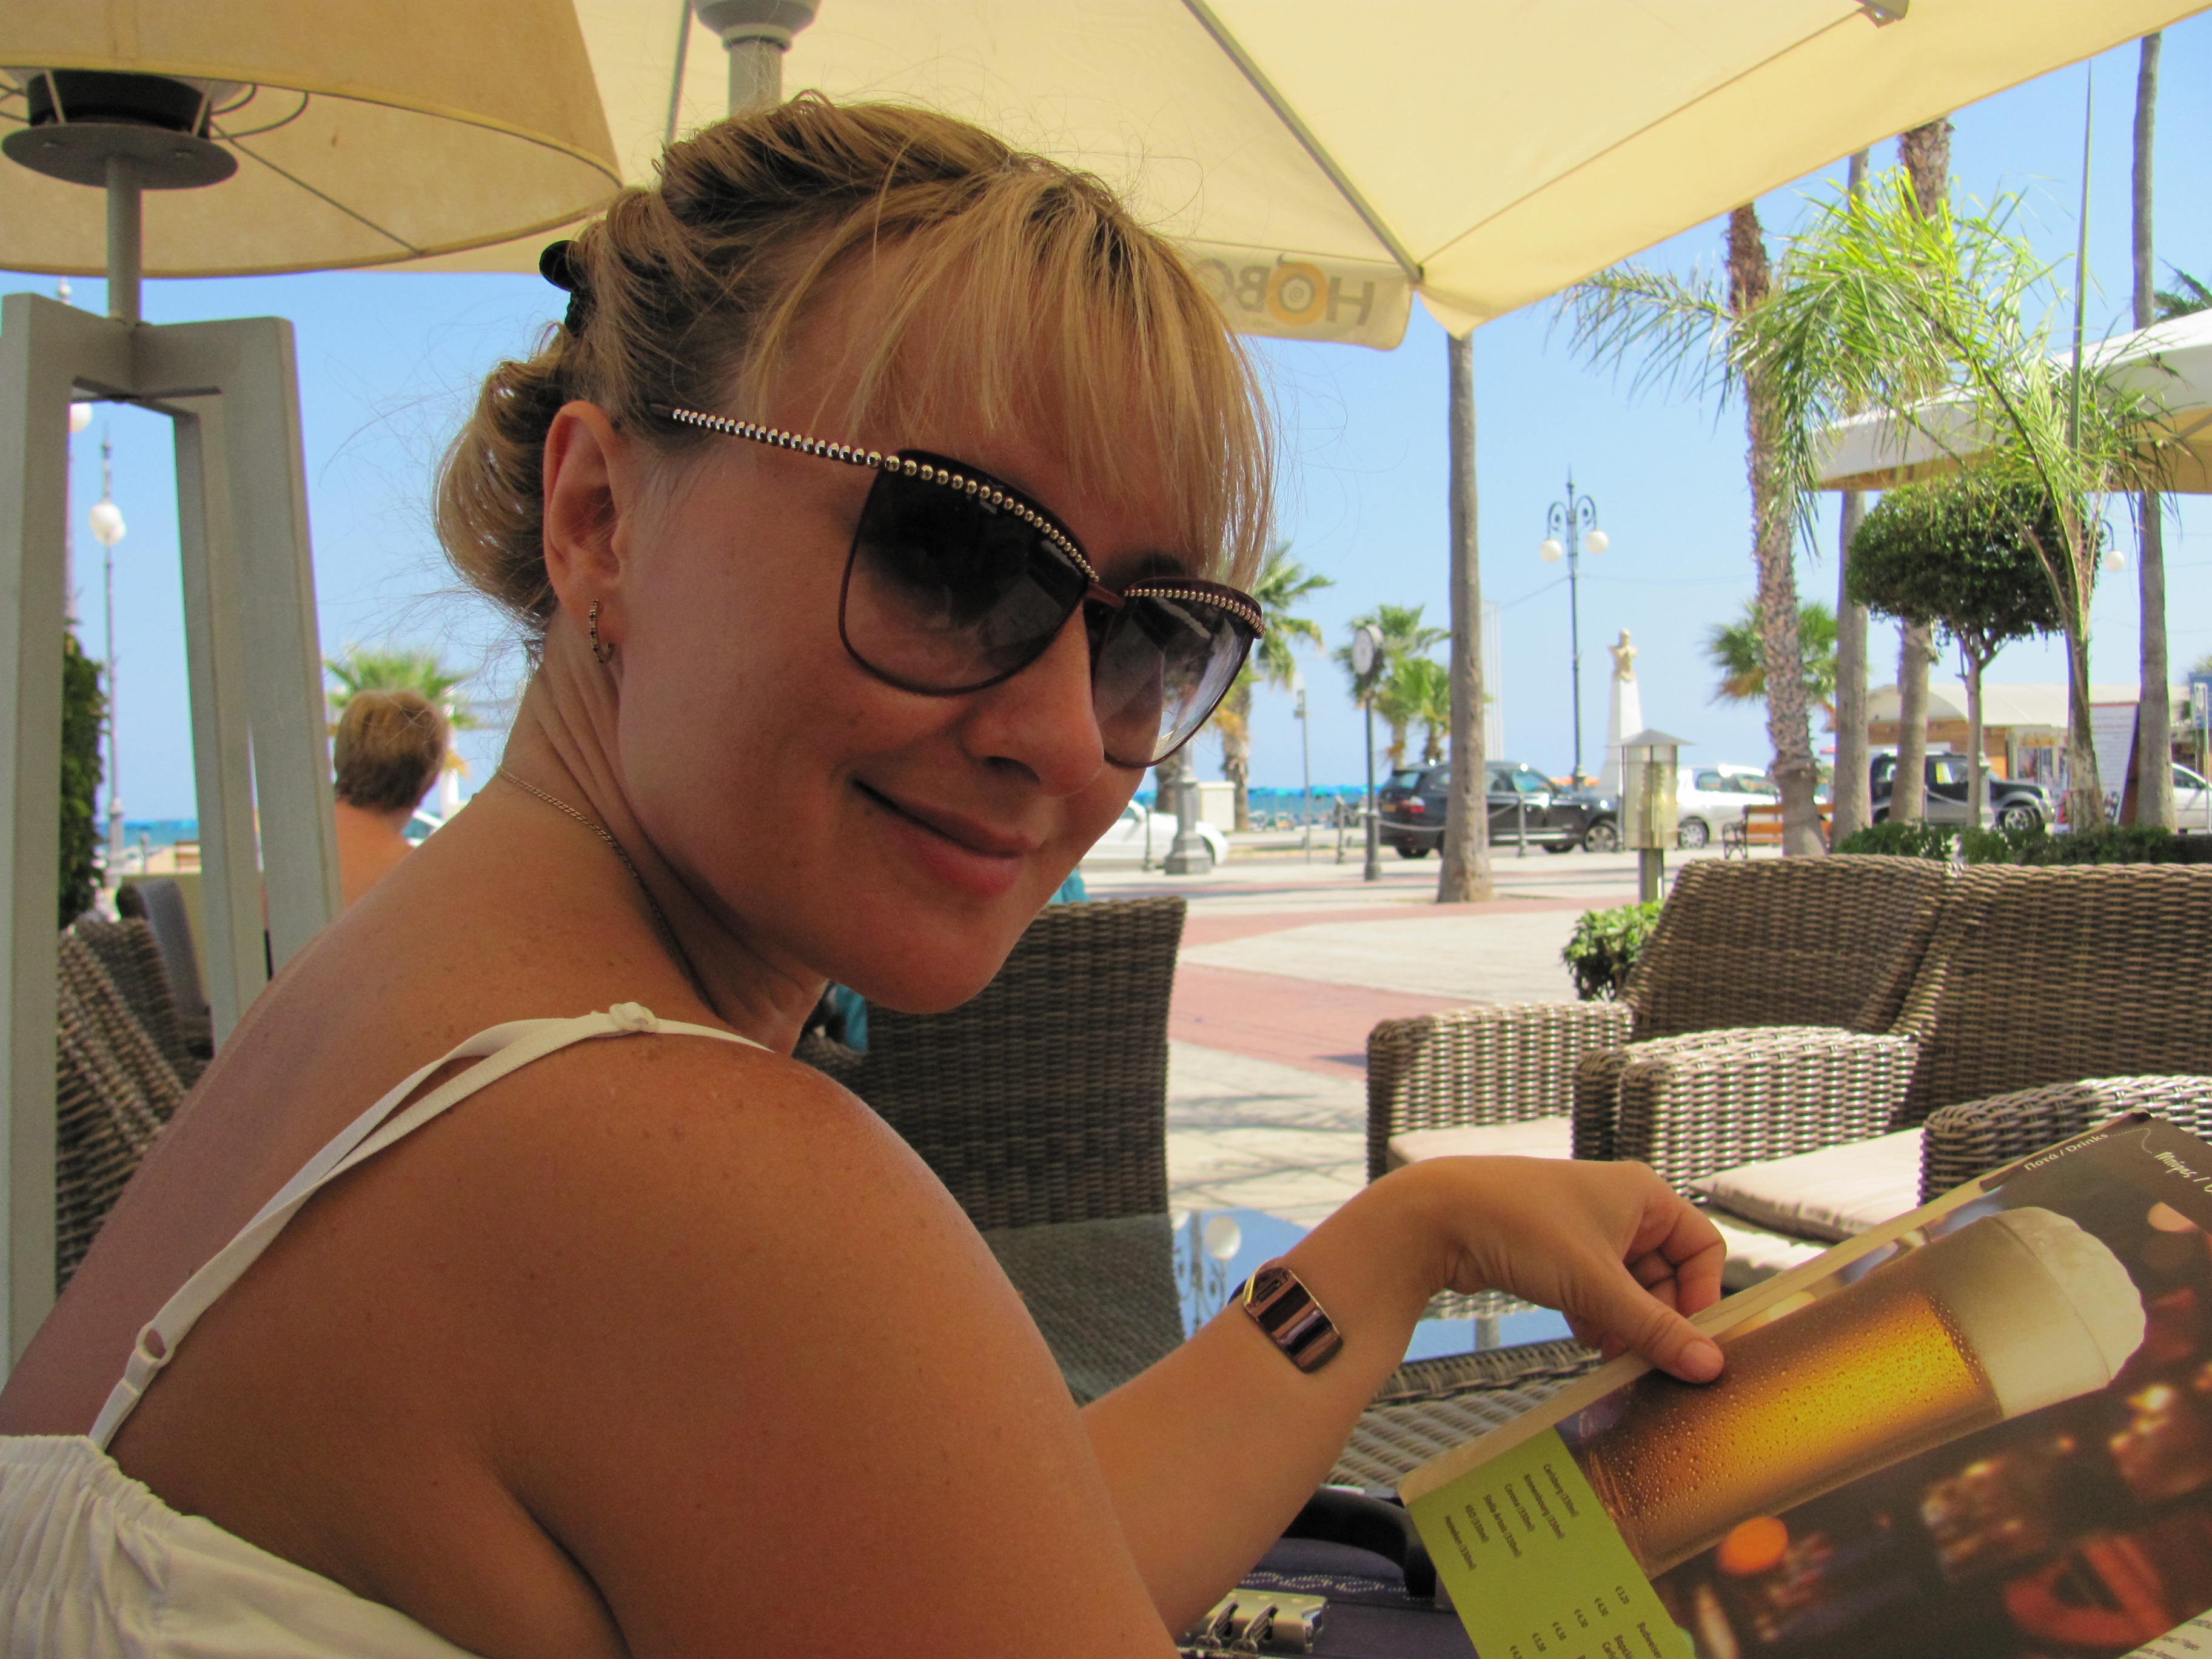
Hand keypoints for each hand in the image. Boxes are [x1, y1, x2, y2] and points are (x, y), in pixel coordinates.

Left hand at [1402, 1157, 1725, 1383]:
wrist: (1437, 1217)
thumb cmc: (1520, 1227)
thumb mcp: (1596, 1285)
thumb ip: (1655, 1328)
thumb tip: (1711, 1366)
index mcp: (1643, 1195)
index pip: (1703, 1248)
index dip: (1702, 1296)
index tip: (1691, 1341)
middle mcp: (1620, 1206)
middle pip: (1666, 1275)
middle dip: (1655, 1319)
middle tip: (1645, 1361)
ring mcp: (1586, 1229)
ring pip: (1628, 1288)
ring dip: (1624, 1324)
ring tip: (1610, 1354)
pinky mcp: (1556, 1253)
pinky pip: (1596, 1291)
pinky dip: (1597, 1317)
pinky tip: (1584, 1339)